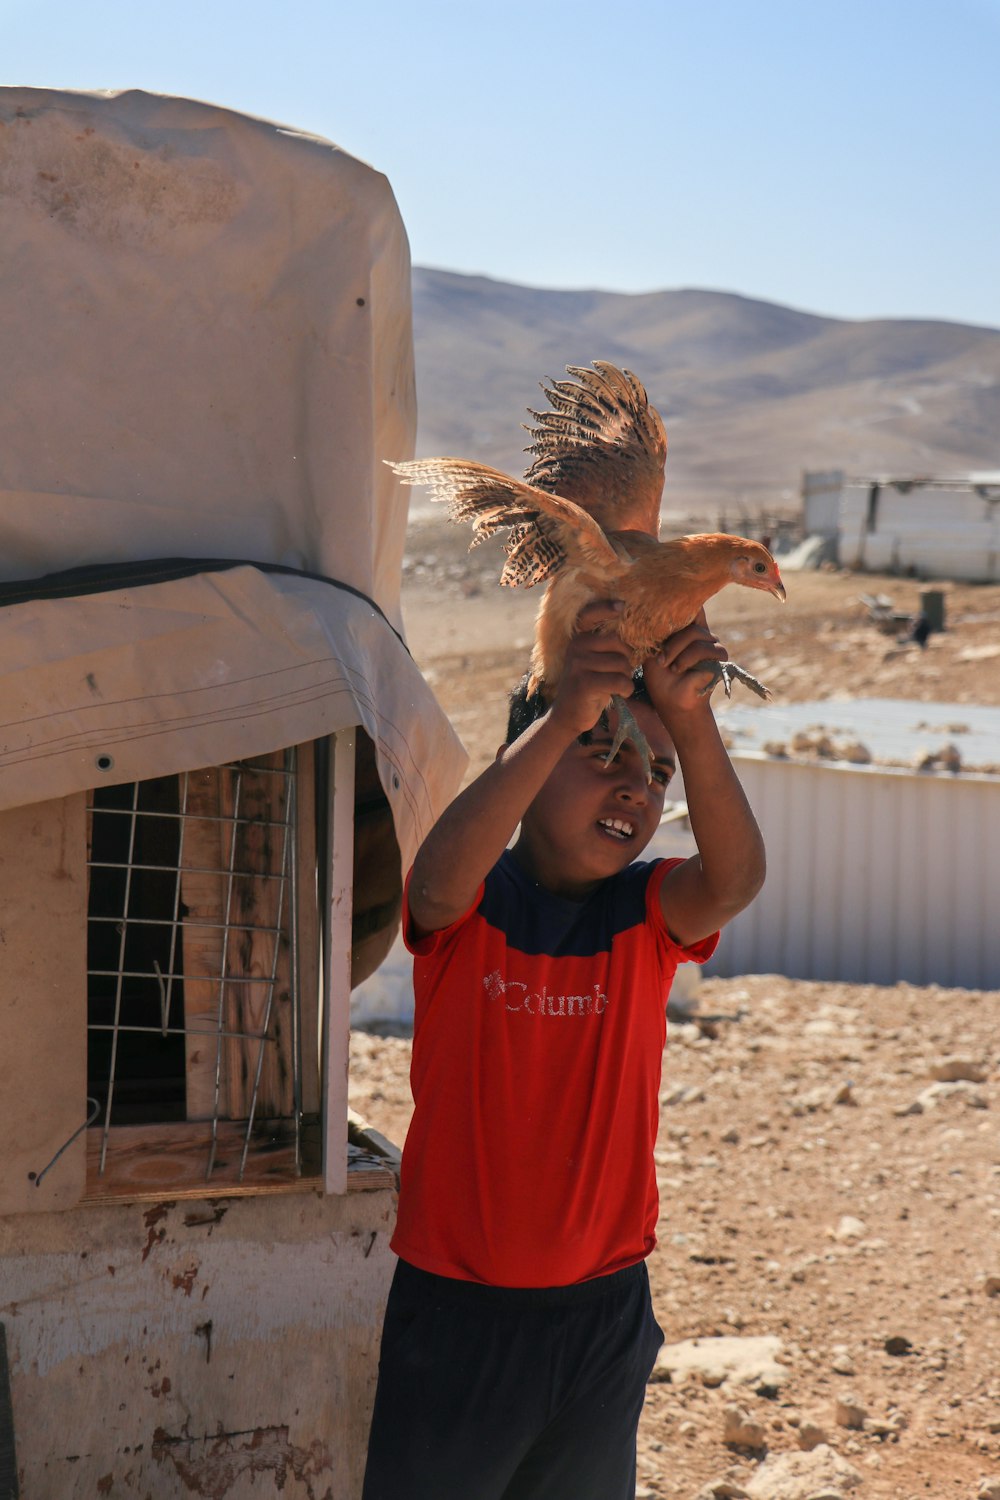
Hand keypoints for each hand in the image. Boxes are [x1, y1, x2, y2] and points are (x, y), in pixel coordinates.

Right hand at [548, 600, 635, 737]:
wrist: (568, 715)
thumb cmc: (588, 685)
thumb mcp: (591, 661)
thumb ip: (604, 646)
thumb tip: (633, 630)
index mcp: (577, 639)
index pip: (590, 615)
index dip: (606, 608)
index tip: (622, 606)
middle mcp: (576, 648)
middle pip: (618, 643)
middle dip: (627, 659)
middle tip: (622, 672)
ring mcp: (578, 665)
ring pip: (621, 664)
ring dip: (627, 677)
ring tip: (617, 684)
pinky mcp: (585, 683)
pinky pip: (619, 681)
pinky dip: (626, 689)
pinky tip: (620, 694)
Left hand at [644, 610, 728, 718]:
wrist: (672, 703)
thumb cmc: (660, 679)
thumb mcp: (653, 651)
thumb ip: (655, 632)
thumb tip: (648, 609)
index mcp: (687, 629)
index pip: (690, 606)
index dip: (681, 601)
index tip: (664, 598)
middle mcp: (702, 633)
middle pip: (689, 619)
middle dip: (670, 639)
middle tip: (659, 658)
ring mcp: (712, 643)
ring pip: (695, 633)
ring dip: (676, 650)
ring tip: (667, 665)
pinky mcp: (720, 656)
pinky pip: (703, 648)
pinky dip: (687, 658)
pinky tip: (678, 669)